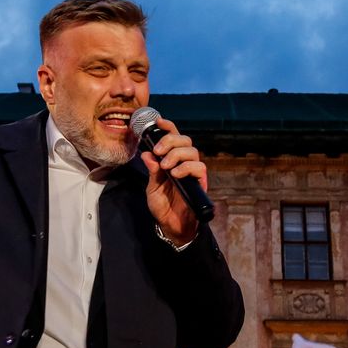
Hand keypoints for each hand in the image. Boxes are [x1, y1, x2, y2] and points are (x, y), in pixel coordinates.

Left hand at [140, 117, 203, 244]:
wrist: (172, 225)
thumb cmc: (162, 206)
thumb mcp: (152, 187)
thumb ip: (152, 171)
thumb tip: (146, 154)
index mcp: (171, 160)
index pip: (173, 137)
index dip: (168, 127)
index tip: (158, 122)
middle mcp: (184, 163)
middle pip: (185, 140)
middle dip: (170, 141)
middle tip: (158, 152)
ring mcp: (193, 172)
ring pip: (192, 151)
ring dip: (177, 155)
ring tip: (166, 167)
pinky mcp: (200, 182)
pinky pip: (199, 167)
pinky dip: (186, 167)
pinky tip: (175, 174)